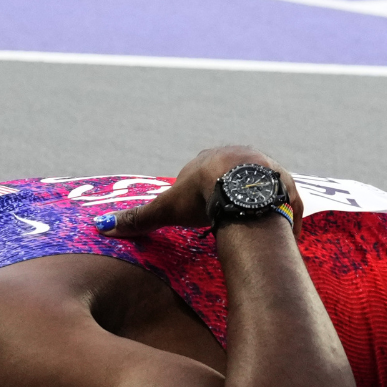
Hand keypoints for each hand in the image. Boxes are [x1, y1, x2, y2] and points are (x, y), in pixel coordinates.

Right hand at [94, 147, 302, 236]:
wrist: (239, 189)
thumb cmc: (200, 195)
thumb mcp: (165, 209)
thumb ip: (139, 219)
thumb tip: (102, 228)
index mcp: (210, 159)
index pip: (203, 174)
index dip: (201, 192)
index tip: (201, 210)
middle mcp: (239, 155)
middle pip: (233, 177)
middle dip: (230, 194)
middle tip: (227, 217)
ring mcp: (265, 165)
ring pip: (261, 185)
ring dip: (258, 202)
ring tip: (254, 224)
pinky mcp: (284, 180)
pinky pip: (285, 199)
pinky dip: (282, 213)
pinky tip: (281, 230)